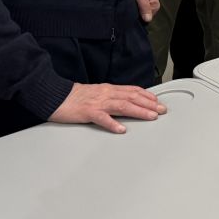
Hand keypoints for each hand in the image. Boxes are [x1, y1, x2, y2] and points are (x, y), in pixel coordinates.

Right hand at [49, 82, 166, 133]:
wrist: (56, 96)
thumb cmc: (76, 97)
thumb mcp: (98, 93)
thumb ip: (112, 96)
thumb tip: (128, 101)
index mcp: (109, 89)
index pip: (133, 90)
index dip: (148, 96)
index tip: (158, 102)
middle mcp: (106, 94)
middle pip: (132, 97)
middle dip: (149, 104)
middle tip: (162, 110)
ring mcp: (98, 103)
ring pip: (122, 105)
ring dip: (138, 111)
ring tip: (150, 117)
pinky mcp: (87, 112)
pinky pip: (102, 118)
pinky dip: (112, 123)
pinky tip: (121, 129)